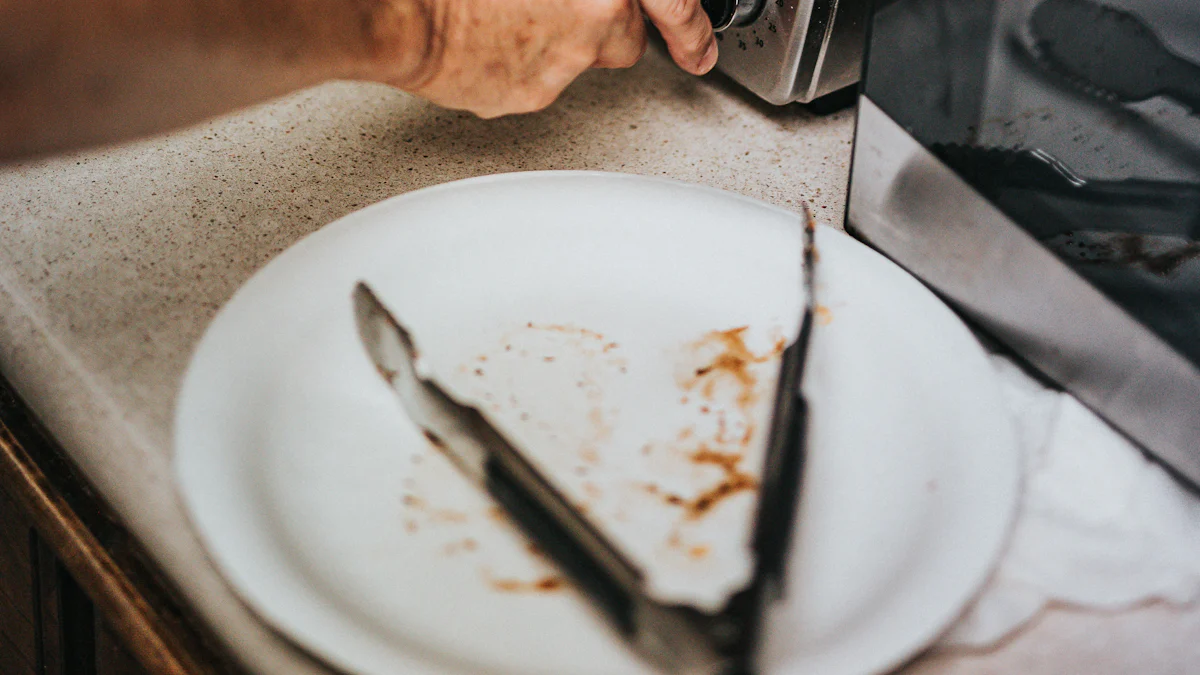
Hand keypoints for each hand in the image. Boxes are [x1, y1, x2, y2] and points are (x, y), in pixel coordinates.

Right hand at [368, 0, 716, 117]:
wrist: (399, 14)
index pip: (674, 5)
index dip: (690, 28)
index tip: (699, 47)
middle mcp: (591, 22)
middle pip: (624, 41)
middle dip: (605, 30)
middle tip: (568, 14)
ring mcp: (560, 65)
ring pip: (579, 63)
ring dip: (558, 45)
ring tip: (507, 21)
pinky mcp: (528, 97)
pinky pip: (538, 82)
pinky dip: (522, 67)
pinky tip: (489, 43)